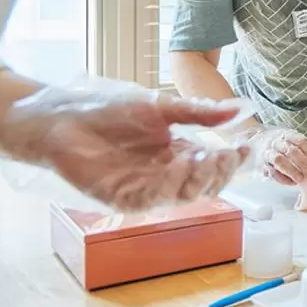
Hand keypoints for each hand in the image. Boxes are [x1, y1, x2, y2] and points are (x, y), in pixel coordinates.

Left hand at [0, 86, 251, 212]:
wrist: (62, 117)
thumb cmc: (107, 111)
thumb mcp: (161, 107)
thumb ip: (198, 113)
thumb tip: (239, 109)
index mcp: (177, 155)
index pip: (212, 166)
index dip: (231, 160)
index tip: (245, 147)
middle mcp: (164, 176)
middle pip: (202, 186)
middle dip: (218, 173)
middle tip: (225, 155)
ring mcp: (142, 189)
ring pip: (181, 196)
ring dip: (196, 180)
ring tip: (204, 160)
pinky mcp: (119, 197)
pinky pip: (150, 199)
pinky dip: (167, 187)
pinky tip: (177, 169)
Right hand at [240, 127, 306, 185]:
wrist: (256, 142)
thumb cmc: (280, 145)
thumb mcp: (290, 140)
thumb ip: (301, 150)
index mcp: (287, 135)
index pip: (301, 141)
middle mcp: (276, 142)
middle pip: (291, 151)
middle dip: (303, 163)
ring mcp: (267, 153)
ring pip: (280, 160)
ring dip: (292, 171)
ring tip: (301, 179)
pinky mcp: (261, 165)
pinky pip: (272, 172)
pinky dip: (283, 179)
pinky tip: (291, 182)